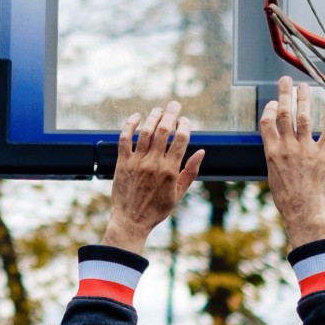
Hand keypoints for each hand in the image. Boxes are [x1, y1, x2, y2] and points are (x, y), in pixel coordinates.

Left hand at [102, 103, 205, 253]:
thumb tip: (202, 152)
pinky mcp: (122, 163)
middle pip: (163, 131)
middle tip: (174, 104)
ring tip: (158, 110)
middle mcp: (153, 163)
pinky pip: (124, 139)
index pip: (180, 140)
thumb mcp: (179, 194)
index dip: (184, 125)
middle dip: (171, 114)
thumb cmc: (157, 209)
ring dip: (152, 117)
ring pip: (145, 132)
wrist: (131, 221)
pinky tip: (136, 117)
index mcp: (170, 171)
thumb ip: (190, 171)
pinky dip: (129, 125)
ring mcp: (137, 162)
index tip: (185, 120)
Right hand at [260, 77, 324, 246]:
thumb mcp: (273, 176)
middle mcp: (287, 147)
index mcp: (271, 152)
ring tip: (305, 86)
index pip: (266, 123)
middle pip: (283, 114)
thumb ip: (276, 158)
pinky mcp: (322, 155)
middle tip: (285, 80)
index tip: (272, 102)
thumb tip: (277, 150)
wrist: (303, 213)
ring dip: (304, 99)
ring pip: (304, 117)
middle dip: (284, 94)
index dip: (268, 109)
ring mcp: (305, 150)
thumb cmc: (287, 200)